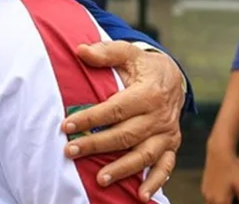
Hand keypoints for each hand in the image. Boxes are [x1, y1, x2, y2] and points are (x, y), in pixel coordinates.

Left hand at [62, 41, 182, 200]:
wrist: (173, 77)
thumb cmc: (142, 65)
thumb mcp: (127, 52)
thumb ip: (105, 52)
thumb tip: (80, 50)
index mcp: (148, 94)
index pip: (115, 109)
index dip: (90, 118)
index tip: (66, 126)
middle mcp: (159, 117)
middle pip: (125, 135)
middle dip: (96, 145)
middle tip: (70, 152)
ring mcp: (167, 134)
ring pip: (143, 155)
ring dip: (122, 169)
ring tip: (99, 179)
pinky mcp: (171, 145)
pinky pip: (165, 166)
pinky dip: (155, 182)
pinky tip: (140, 195)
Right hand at [201, 142, 238, 203]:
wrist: (218, 153)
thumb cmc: (231, 169)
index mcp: (220, 202)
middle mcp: (210, 200)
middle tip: (236, 200)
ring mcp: (205, 193)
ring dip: (221, 203)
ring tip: (231, 198)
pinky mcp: (203, 187)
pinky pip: (209, 199)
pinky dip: (216, 200)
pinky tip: (224, 194)